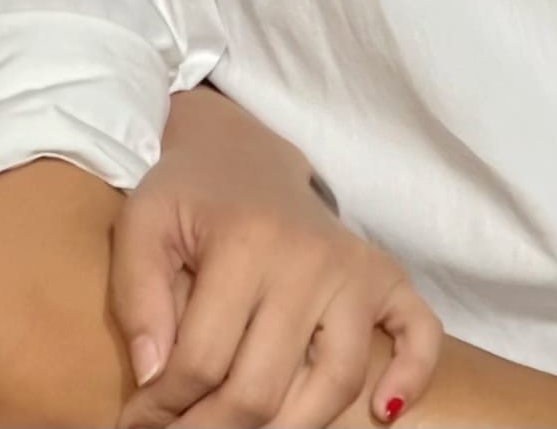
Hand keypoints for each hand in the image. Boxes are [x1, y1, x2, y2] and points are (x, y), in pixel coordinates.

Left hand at [113, 90, 438, 428]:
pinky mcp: (385, 275)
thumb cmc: (188, 195)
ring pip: (335, 382)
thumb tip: (154, 378)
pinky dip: (410, 375)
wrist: (242, 153)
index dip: (163, 408)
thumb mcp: (142, 224)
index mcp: (245, 241)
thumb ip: (137, 297)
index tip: (139, 424)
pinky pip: (418, 331)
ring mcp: (354, 268)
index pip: (202, 361)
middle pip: (263, 387)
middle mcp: (309, 257)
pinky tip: (382, 412)